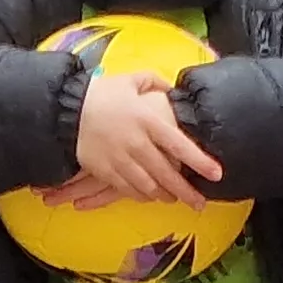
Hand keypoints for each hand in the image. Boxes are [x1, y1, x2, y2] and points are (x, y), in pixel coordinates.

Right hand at [70, 69, 221, 206]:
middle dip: (186, 191)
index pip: (180, 145)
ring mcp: (120, 159)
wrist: (66, 109)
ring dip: (165, 196)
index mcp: (147, 120)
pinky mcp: (105, 170)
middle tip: (200, 203)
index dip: (200, 161)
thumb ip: (155, 82)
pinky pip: (127, 190)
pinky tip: (149, 197)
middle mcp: (136, 143)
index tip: (216, 174)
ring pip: (149, 186)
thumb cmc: (101, 93)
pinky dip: (141, 196)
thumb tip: (171, 89)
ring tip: (175, 199)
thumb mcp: (131, 79)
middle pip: (167, 174)